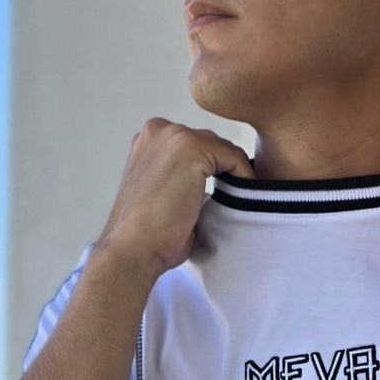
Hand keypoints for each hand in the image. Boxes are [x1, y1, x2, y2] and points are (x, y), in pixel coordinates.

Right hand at [95, 118, 255, 275]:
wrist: (134, 248)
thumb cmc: (147, 237)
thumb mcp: (163, 200)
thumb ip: (181, 185)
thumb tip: (208, 190)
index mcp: (147, 142)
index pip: (192, 146)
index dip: (210, 171)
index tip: (223, 195)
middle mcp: (157, 131)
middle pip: (208, 143)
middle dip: (222, 169)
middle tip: (236, 199)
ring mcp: (174, 136)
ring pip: (221, 148)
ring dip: (233, 173)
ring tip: (240, 201)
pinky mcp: (192, 148)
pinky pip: (233, 156)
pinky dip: (245, 175)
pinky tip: (244, 198)